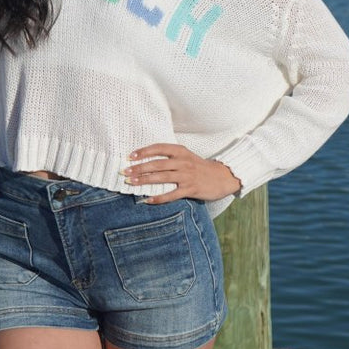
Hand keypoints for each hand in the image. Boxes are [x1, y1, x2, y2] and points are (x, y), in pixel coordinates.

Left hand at [121, 144, 241, 204]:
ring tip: (131, 183)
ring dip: (144, 180)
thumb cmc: (200, 167)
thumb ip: (170, 157)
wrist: (223, 177)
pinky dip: (158, 198)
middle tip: (125, 171)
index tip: (130, 156)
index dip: (144, 151)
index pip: (159, 148)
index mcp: (181, 151)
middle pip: (157, 164)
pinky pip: (171, 194)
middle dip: (139, 167)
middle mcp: (183, 162)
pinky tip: (147, 200)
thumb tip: (147, 161)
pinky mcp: (191, 189)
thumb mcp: (186, 156)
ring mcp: (187, 176)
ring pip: (162, 178)